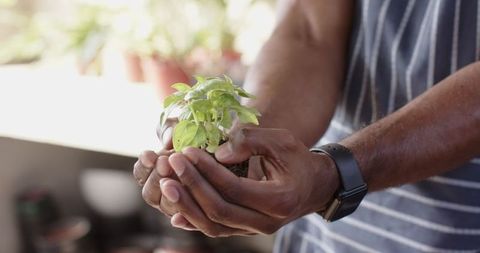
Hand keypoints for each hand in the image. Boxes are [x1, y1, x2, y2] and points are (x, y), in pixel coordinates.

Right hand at [134, 117, 198, 228]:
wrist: (223, 149)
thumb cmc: (199, 135)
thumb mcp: (183, 126)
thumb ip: (171, 129)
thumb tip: (169, 140)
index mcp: (155, 171)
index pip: (140, 174)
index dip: (143, 166)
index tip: (150, 155)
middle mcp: (164, 191)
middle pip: (150, 194)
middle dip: (156, 177)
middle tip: (165, 163)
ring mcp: (180, 204)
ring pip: (167, 206)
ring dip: (172, 193)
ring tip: (181, 176)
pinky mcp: (197, 214)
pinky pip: (188, 217)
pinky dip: (186, 212)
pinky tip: (190, 203)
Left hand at [161, 127, 338, 236]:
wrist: (313, 186)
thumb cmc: (297, 160)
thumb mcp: (281, 141)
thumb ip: (251, 141)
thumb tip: (217, 153)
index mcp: (279, 199)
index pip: (235, 188)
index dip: (208, 170)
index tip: (188, 151)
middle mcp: (267, 222)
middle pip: (220, 210)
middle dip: (192, 185)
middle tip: (172, 162)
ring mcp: (255, 230)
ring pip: (214, 226)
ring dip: (187, 205)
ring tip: (165, 183)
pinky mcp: (246, 230)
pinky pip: (217, 230)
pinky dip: (194, 220)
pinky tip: (174, 210)